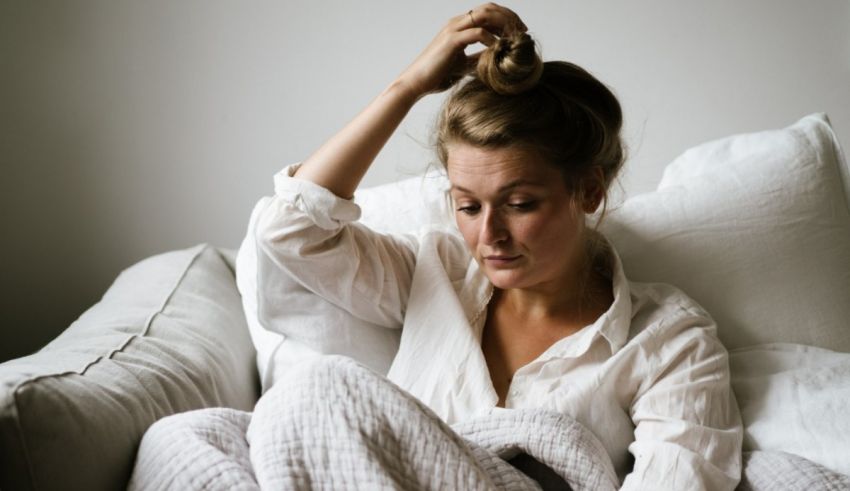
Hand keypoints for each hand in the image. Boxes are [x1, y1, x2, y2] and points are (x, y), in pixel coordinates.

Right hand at [395, 3, 527, 100]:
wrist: (415, 83)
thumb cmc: (437, 76)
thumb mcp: (465, 65)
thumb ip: (479, 57)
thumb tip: (498, 58)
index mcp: (460, 26)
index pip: (488, 12)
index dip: (507, 18)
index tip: (520, 32)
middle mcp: (457, 23)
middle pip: (490, 8)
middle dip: (510, 18)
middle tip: (523, 33)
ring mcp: (453, 29)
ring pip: (485, 15)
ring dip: (504, 24)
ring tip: (514, 38)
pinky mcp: (451, 41)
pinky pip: (477, 33)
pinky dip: (492, 39)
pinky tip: (499, 49)